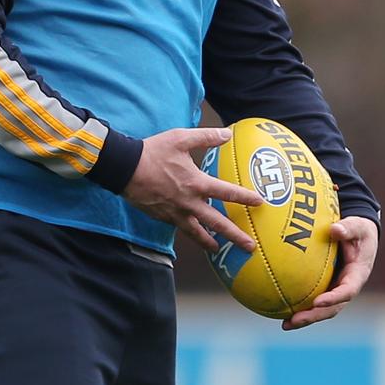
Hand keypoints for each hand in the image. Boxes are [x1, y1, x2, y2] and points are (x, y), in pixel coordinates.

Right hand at [122, 127, 261, 251]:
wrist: (125, 169)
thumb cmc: (154, 152)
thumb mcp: (181, 138)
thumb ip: (205, 137)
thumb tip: (227, 134)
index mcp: (196, 183)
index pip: (227, 193)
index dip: (245, 198)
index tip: (259, 203)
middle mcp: (189, 203)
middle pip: (217, 223)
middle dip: (235, 236)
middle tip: (250, 246)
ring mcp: (175, 213)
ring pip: (197, 233)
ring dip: (210, 242)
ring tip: (219, 250)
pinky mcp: (163, 217)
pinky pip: (180, 228)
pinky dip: (189, 233)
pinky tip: (192, 233)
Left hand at [282, 215, 378, 330]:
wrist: (360, 234)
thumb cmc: (359, 230)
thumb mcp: (358, 227)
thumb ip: (348, 228)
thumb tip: (334, 229)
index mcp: (357, 275)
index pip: (347, 291)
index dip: (334, 298)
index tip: (318, 302)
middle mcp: (346, 286)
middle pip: (331, 308)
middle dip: (314, 316)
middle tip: (294, 320)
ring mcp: (336, 289)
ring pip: (321, 308)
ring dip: (305, 317)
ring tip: (285, 324)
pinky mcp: (326, 286)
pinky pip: (313, 298)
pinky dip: (300, 305)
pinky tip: (280, 308)